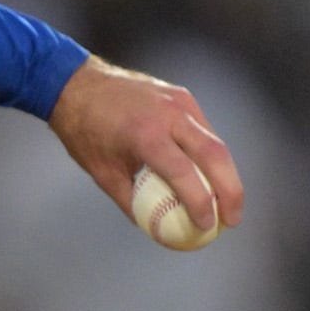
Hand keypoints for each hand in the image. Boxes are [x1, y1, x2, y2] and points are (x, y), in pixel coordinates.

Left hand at [47, 56, 241, 242]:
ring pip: (215, 141)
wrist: (77, 84)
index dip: (201, 203)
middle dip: (231, 191)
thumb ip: (130, 200)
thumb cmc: (84, 131)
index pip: (184, 173)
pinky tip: (211, 176)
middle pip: (216, 155)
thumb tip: (155, 226)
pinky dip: (210, 155)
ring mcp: (179, 101)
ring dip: (226, 173)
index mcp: (145, 134)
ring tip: (227, 203)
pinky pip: (203, 129)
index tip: (207, 226)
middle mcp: (169, 114)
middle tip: (232, 220)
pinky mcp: (182, 96)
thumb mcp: (102, 172)